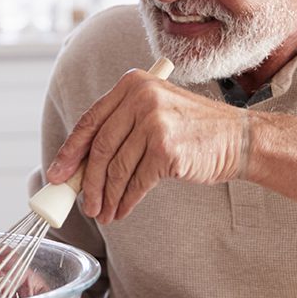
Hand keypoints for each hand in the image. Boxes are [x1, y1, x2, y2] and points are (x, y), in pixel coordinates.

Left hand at [45, 69, 246, 223]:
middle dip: (87, 182)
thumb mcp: (155, 112)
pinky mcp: (166, 149)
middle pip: (100, 147)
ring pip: (117, 168)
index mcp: (133, 84)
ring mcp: (155, 122)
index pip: (90, 120)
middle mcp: (142, 98)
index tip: (57, 174)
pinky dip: (125, 201)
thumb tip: (80, 166)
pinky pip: (136, 182)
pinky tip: (121, 210)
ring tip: (103, 213)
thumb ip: (121, 128)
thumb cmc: (193, 130)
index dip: (70, 151)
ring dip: (106, 196)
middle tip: (83, 204)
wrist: (239, 139)